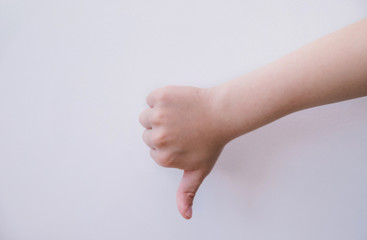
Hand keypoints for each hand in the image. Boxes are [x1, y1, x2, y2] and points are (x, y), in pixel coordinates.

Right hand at [139, 86, 229, 218]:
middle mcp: (159, 138)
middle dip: (162, 130)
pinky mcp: (161, 97)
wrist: (223, 113)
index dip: (167, 144)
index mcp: (163, 157)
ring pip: (146, 116)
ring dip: (159, 114)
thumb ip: (186, 193)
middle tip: (182, 127)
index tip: (182, 140)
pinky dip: (161, 99)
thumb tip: (185, 215)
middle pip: (147, 133)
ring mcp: (159, 116)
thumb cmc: (212, 141)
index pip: (153, 149)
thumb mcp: (199, 170)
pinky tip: (177, 103)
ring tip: (179, 116)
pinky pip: (151, 99)